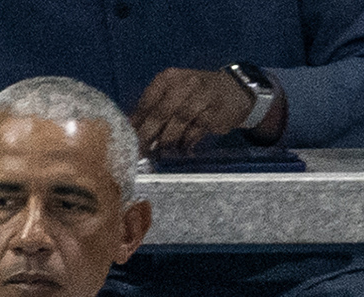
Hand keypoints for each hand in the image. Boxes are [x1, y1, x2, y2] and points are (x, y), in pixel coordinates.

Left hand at [131, 68, 253, 153]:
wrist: (234, 90)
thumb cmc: (197, 95)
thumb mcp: (174, 94)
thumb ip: (154, 109)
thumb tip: (133, 129)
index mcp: (168, 78)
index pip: (147, 101)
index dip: (137, 122)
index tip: (128, 139)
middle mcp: (184, 83)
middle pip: (161, 111)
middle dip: (148, 134)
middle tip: (141, 151)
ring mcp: (202, 95)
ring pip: (179, 121)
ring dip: (169, 140)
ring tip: (163, 152)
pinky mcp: (215, 110)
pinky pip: (197, 129)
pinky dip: (188, 142)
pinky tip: (184, 149)